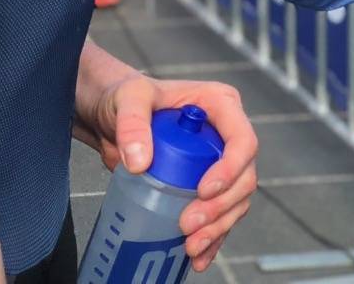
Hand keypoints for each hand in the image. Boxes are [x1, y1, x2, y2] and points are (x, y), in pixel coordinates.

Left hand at [90, 74, 258, 272]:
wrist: (109, 116)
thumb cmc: (125, 96)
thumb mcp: (128, 99)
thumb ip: (132, 123)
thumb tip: (139, 162)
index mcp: (220, 105)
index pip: (243, 139)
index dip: (231, 168)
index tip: (203, 190)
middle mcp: (225, 134)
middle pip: (244, 177)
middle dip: (221, 208)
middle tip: (188, 225)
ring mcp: (218, 162)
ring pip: (235, 202)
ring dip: (219, 228)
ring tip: (190, 247)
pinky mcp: (204, 185)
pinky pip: (219, 215)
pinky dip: (213, 238)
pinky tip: (198, 257)